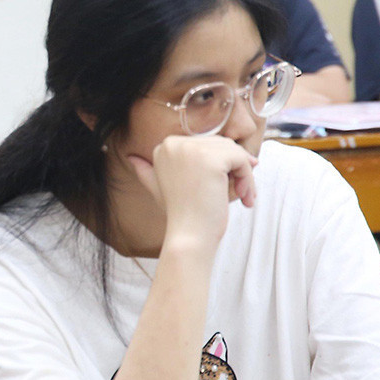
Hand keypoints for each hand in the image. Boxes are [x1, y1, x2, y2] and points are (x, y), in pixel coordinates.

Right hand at [127, 135, 256, 246]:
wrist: (187, 235)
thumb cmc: (180, 214)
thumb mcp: (159, 188)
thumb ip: (147, 171)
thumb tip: (131, 158)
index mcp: (164, 146)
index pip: (205, 143)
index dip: (219, 162)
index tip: (224, 183)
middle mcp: (175, 143)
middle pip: (221, 144)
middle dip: (235, 168)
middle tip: (241, 191)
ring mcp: (192, 150)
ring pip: (234, 151)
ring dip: (244, 174)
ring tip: (243, 195)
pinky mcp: (211, 159)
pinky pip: (242, 159)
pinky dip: (248, 178)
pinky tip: (244, 196)